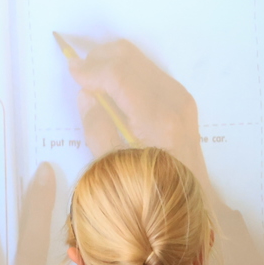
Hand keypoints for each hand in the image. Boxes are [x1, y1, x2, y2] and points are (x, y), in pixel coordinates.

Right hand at [66, 38, 263, 264]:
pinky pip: (150, 72)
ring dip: (113, 62)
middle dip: (100, 58)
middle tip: (78, 71)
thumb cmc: (151, 193)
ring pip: (140, 60)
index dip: (90, 69)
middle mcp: (173, 101)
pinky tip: (113, 88)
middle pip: (130, 58)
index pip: (118, 74)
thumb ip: (97, 129)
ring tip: (91, 77)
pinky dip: (128, 72)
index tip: (71, 73)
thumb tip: (86, 95)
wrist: (192, 206)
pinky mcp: (183, 102)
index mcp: (157, 118)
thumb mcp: (115, 168)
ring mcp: (181, 99)